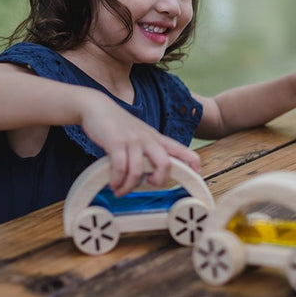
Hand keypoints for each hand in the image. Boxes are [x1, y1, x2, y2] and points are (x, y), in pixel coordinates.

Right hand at [79, 91, 200, 195]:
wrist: (98, 107)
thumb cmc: (120, 126)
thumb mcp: (142, 136)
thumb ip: (150, 152)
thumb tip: (152, 176)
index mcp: (158, 139)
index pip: (183, 150)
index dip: (193, 164)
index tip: (197, 176)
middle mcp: (149, 139)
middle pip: (165, 163)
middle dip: (159, 180)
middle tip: (148, 184)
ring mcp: (133, 141)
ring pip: (139, 170)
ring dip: (129, 186)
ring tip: (120, 189)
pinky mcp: (116, 142)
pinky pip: (120, 167)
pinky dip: (116, 180)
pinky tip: (113, 183)